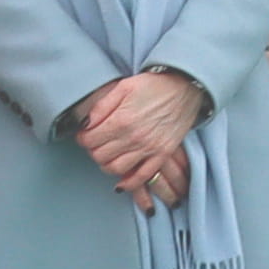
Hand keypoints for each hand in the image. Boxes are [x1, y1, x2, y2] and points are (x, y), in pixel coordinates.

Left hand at [73, 67, 206, 205]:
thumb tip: (85, 123)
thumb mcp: (123, 87)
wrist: (185, 87)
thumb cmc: (154, 85)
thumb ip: (101, 106)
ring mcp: (149, 148)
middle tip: (94, 143)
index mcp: (122, 120)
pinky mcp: (162, 154)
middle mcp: (134, 138)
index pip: (90, 140)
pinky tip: (121, 181)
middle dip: (92, 150)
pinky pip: (142, 176)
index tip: (84, 134)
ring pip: (116, 168)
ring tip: (106, 154)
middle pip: (100, 156)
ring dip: (106, 164)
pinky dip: (128, 183)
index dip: (82, 138)